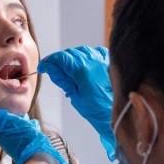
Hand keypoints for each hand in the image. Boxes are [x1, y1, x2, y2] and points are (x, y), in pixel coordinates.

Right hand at [38, 45, 114, 159]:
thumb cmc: (99, 109)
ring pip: (82, 51)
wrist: (119, 112)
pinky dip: (87, 56)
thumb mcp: (75, 96)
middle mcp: (93, 60)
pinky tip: (84, 64)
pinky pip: (95, 52)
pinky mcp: (109, 62)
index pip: (61, 58)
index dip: (49, 62)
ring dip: (73, 58)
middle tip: (53, 70)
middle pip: (70, 53)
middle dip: (60, 61)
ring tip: (69, 70)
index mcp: (82, 69)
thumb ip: (62, 79)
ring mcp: (102, 60)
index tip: (44, 67)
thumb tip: (51, 69)